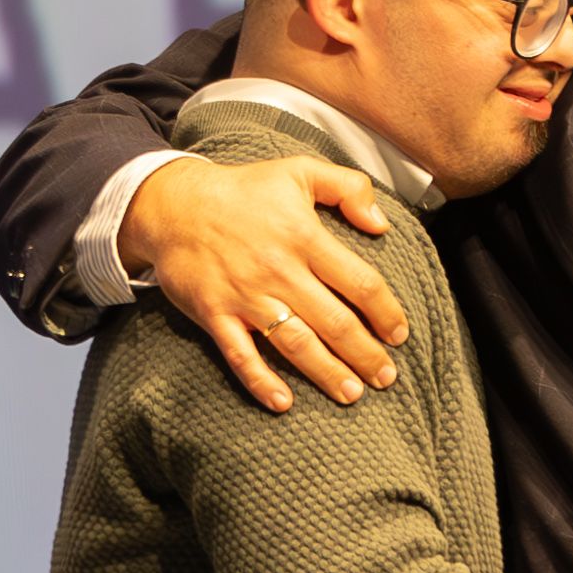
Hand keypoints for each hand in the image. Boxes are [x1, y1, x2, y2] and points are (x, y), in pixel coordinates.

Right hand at [122, 155, 409, 411]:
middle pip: (334, 321)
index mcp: (304, 236)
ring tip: (352, 394)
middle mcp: (279, 271)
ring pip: (295, 343)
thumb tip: (383, 225)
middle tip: (386, 377)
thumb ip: (349, 188)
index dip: (385, 311)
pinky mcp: (215, 315)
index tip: (399, 334)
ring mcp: (246, 296)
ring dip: (327, 373)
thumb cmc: (242, 189)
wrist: (173, 204)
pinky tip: (284, 403)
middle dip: (365, 353)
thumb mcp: (300, 169)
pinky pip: (241, 355)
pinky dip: (261, 381)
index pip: (359, 282)